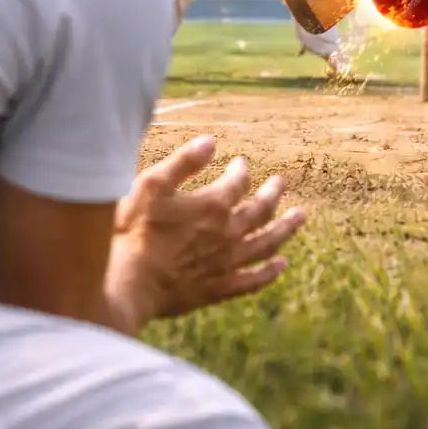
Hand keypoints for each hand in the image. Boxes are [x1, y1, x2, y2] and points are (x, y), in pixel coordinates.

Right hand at [109, 136, 305, 324]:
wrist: (128, 285)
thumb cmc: (134, 232)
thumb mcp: (151, 186)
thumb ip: (183, 162)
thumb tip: (211, 140)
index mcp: (214, 205)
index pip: (238, 182)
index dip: (241, 170)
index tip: (240, 164)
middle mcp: (228, 233)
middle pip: (261, 209)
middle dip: (272, 193)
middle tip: (281, 182)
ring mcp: (228, 262)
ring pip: (267, 243)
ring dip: (285, 228)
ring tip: (300, 217)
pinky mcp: (220, 288)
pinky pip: (254, 280)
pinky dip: (270, 272)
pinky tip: (281, 266)